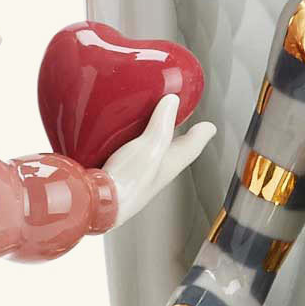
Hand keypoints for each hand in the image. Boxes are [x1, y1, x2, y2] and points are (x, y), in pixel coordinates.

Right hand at [98, 92, 216, 228]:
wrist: (96, 204)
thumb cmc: (126, 183)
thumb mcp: (149, 147)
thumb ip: (161, 124)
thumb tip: (172, 101)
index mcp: (169, 164)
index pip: (192, 147)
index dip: (201, 135)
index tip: (209, 127)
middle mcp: (155, 172)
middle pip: (174, 152)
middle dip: (180, 138)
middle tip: (184, 127)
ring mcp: (137, 176)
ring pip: (152, 155)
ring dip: (155, 141)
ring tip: (152, 128)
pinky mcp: (117, 176)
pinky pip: (130, 158)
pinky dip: (131, 147)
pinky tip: (119, 141)